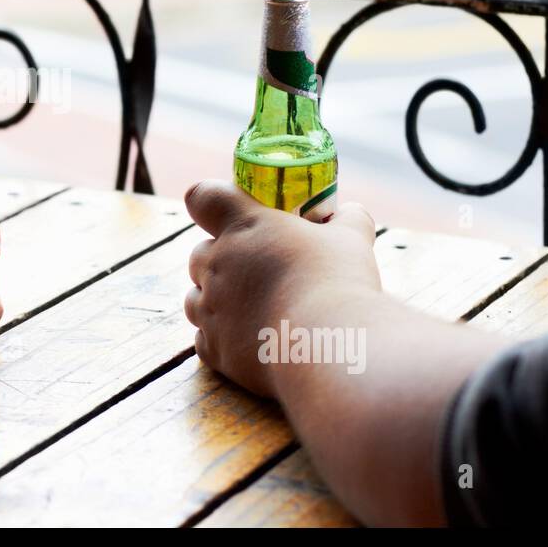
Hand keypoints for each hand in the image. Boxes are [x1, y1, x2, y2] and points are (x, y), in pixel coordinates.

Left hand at [183, 180, 378, 395]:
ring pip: (195, 299)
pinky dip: (222, 339)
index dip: (209, 201)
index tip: (224, 211)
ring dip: (216, 300)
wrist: (329, 346)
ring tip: (253, 308)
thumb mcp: (352, 239)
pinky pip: (205, 339)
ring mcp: (211, 309)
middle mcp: (216, 264)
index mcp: (242, 226)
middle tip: (255, 270)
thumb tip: (350, 212)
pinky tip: (250, 341)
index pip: (203, 197)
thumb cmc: (338, 282)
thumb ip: (347, 219)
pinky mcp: (215, 349)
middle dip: (220, 260)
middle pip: (199, 255)